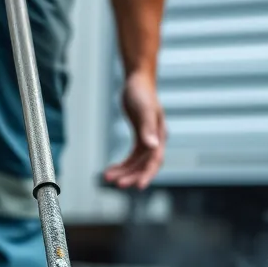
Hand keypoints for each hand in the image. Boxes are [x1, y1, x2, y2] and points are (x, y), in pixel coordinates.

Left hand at [104, 72, 166, 189]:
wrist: (138, 80)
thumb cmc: (142, 92)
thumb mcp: (144, 110)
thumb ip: (148, 129)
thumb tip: (153, 146)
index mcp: (159, 136)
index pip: (155, 160)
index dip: (148, 174)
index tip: (138, 186)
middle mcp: (156, 141)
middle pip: (145, 165)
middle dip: (132, 176)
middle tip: (118, 184)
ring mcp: (148, 140)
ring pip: (137, 163)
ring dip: (124, 172)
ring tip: (108, 177)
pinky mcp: (140, 138)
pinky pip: (132, 157)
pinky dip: (122, 164)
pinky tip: (112, 169)